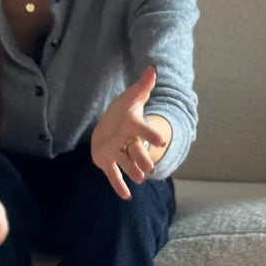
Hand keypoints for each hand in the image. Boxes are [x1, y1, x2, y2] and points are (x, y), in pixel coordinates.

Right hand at [90, 66, 166, 199]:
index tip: (162, 141)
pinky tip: (127, 197)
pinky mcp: (105, 162)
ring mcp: (111, 151)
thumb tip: (154, 69)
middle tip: (149, 169)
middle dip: (139, 158)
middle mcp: (119, 138)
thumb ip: (145, 86)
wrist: (103, 125)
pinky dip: (119, 186)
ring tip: (141, 179)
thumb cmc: (124, 111)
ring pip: (123, 163)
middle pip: (132, 149)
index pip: (142, 128)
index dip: (151, 134)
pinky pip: (113, 176)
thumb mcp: (134, 98)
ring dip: (131, 171)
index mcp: (129, 123)